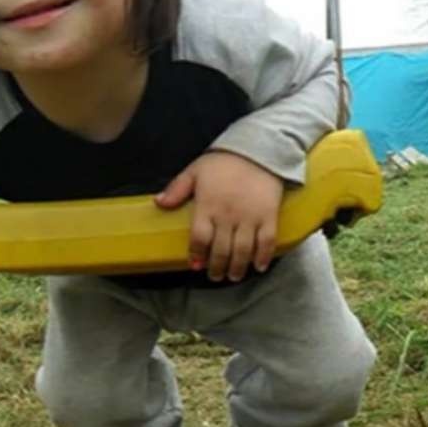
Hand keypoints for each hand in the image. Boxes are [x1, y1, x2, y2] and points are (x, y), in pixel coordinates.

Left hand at [155, 151, 282, 281]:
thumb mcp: (195, 171)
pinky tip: (259, 266)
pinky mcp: (269, 216)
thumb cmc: (223, 161)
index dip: (196, 254)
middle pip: (220, 250)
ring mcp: (250, 217)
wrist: (258, 150)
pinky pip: (266, 242)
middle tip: (215, 276)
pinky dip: (263, 257)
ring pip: (242, 251)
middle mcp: (227, 215)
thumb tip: (158, 203)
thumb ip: (177, 189)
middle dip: (216, 267)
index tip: (195, 264)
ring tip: (233, 276)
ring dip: (237, 267)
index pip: (199, 238)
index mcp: (207, 205)